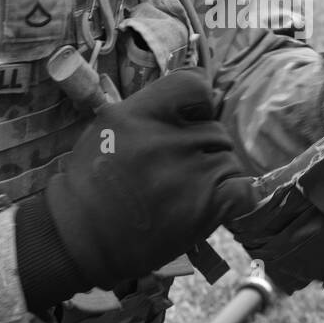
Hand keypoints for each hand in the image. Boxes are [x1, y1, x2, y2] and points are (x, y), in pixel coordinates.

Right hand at [13, 69, 255, 309]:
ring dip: (215, 175)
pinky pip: (242, 190)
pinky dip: (235, 197)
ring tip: (186, 194)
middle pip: (215, 128)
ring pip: (228, 160)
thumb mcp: (107, 128)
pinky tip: (216, 205)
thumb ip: (148, 111)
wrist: (81, 238)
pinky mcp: (205, 206)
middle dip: (203, 148)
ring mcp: (189, 172)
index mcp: (140, 113)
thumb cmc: (91, 183)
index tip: (191, 120)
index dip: (200, 103)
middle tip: (180, 171)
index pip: (195, 84)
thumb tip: (192, 100)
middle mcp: (167, 138)